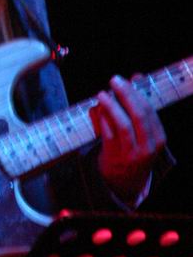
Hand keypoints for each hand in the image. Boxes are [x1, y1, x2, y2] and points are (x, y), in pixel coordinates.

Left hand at [89, 75, 166, 204]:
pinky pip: (108, 134)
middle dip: (127, 95)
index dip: (138, 92)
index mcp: (158, 138)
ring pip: (123, 125)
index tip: (129, 78)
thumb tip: (137, 75)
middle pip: (139, 115)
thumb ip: (139, 103)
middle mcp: (147, 146)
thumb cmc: (134, 147)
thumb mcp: (143, 129)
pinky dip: (102, 119)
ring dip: (112, 106)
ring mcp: (131, 153)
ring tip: (102, 94)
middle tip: (115, 80)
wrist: (125, 180)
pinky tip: (98, 109)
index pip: (150, 111)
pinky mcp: (114, 156)